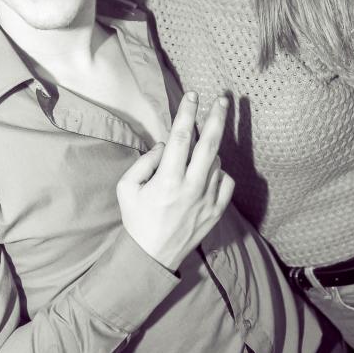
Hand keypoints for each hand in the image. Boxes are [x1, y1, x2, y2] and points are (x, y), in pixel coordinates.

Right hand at [117, 92, 233, 270]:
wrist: (153, 257)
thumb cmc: (137, 219)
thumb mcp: (127, 188)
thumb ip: (144, 161)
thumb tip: (163, 143)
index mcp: (167, 180)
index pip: (180, 137)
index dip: (187, 113)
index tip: (192, 95)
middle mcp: (191, 188)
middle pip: (210, 144)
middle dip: (217, 118)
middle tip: (223, 100)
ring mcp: (207, 200)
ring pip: (216, 163)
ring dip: (208, 153)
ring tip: (192, 161)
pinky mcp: (217, 211)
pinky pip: (226, 182)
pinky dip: (219, 173)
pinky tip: (207, 175)